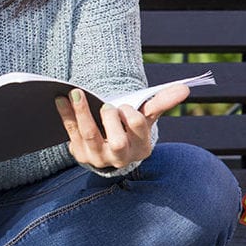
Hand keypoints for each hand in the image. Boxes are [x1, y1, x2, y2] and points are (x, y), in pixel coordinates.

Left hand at [54, 83, 189, 169]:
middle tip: (107, 105)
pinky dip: (65, 115)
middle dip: (111, 121)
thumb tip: (185, 88)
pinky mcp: (80, 153)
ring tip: (76, 93)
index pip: (138, 129)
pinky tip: (60, 99)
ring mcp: (98, 157)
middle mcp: (120, 156)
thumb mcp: (146, 116)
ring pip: (90, 136)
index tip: (124, 106)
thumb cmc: (129, 127)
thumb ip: (162, 102)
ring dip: (82, 114)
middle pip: (116, 142)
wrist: (110, 148)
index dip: (130, 116)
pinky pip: (71, 133)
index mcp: (141, 146)